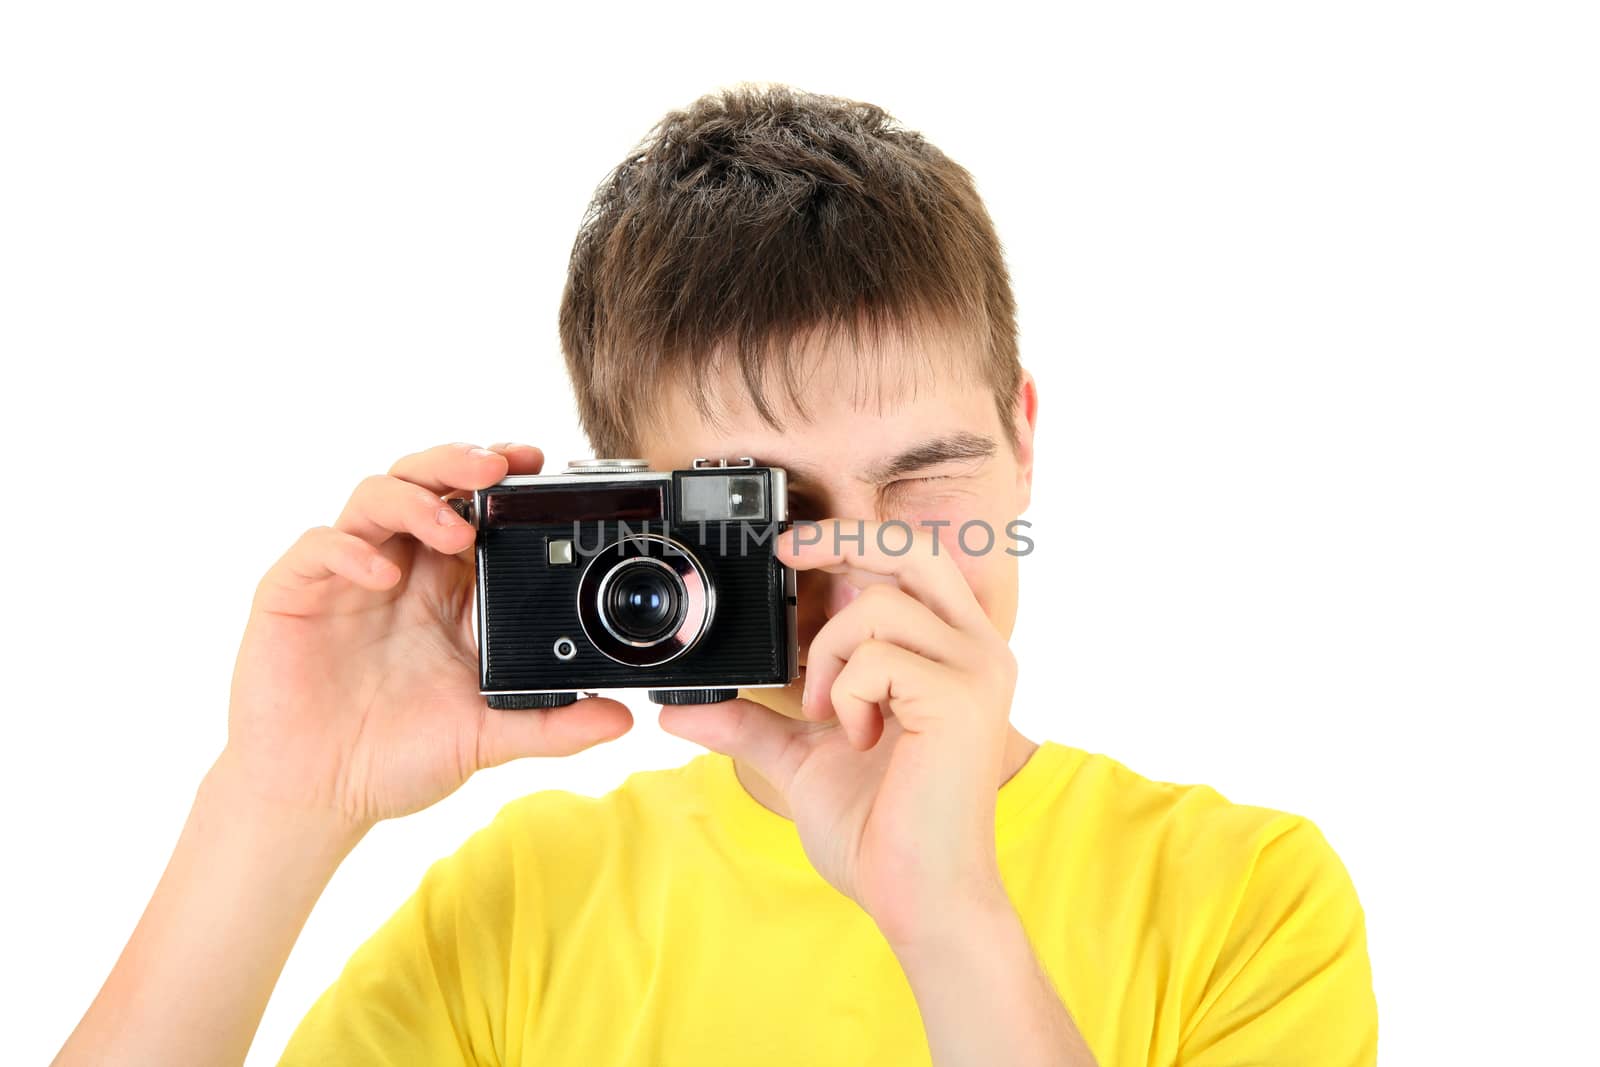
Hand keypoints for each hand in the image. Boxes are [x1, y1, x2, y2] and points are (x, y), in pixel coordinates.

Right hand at [224, 441, 632, 830]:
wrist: (316, 797)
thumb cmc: (394, 758)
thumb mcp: (486, 737)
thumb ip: (552, 724)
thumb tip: (623, 719)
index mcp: (446, 588)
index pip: (476, 510)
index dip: (505, 481)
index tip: (543, 468)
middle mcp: (399, 567)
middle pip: (428, 481)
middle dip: (463, 463)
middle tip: (502, 469)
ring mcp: (345, 575)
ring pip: (375, 495)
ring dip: (419, 499)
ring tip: (455, 528)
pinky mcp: (294, 592)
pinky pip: (319, 546)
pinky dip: (351, 548)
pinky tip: (383, 574)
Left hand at [658, 519, 1016, 948]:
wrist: (919, 896)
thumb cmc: (880, 832)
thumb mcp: (803, 759)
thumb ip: (751, 722)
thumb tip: (679, 709)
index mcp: (953, 652)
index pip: (911, 559)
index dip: (850, 539)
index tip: (789, 552)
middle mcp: (978, 649)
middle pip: (913, 546)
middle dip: (841, 538)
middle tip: (784, 555)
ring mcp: (976, 669)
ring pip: (879, 603)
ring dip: (829, 654)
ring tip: (828, 712)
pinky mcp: (962, 698)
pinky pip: (877, 655)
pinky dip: (845, 692)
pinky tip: (860, 737)